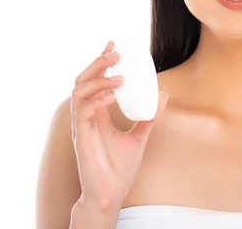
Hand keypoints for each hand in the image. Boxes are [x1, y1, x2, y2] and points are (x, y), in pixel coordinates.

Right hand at [70, 40, 168, 214]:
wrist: (111, 195)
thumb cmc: (119, 169)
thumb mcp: (139, 138)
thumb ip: (148, 118)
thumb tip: (162, 97)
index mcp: (97, 114)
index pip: (95, 80)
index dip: (102, 61)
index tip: (114, 44)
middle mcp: (86, 116)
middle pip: (83, 80)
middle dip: (98, 63)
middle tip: (117, 53)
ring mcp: (81, 126)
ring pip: (79, 92)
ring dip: (99, 80)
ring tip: (119, 76)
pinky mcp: (81, 139)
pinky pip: (83, 112)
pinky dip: (96, 100)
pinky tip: (112, 96)